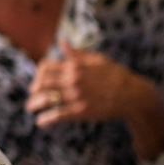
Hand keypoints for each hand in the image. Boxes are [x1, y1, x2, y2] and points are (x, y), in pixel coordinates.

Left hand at [27, 40, 163, 159]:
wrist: (133, 95)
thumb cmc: (116, 75)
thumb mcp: (97, 59)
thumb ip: (76, 54)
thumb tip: (62, 43)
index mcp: (75, 65)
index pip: (45, 67)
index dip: (38, 74)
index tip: (38, 80)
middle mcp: (73, 79)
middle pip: (42, 83)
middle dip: (33, 90)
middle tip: (32, 95)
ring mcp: (76, 95)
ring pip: (46, 99)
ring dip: (33, 104)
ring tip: (30, 108)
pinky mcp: (81, 111)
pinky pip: (57, 115)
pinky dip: (45, 119)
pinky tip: (40, 122)